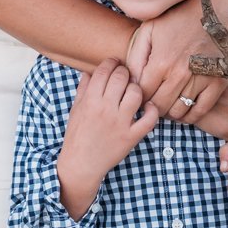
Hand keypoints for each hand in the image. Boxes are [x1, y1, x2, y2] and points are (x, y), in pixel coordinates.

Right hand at [57, 60, 158, 216]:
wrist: (81, 164)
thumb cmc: (77, 136)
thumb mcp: (75, 110)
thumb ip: (83, 90)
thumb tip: (89, 72)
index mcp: (90, 101)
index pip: (104, 71)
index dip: (111, 62)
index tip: (114, 63)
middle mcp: (105, 110)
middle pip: (121, 78)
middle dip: (125, 72)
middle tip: (125, 75)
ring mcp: (120, 123)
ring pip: (136, 94)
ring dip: (136, 88)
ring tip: (133, 92)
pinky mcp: (131, 137)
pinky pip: (149, 120)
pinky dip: (152, 110)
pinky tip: (149, 107)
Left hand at [125, 0, 219, 121]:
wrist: (213, 10)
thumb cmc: (177, 20)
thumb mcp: (149, 31)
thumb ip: (135, 57)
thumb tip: (130, 82)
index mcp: (161, 61)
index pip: (142, 94)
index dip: (137, 97)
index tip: (140, 94)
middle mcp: (181, 74)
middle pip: (159, 106)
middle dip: (152, 106)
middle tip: (152, 100)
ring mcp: (201, 79)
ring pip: (178, 112)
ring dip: (169, 111)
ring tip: (167, 102)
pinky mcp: (218, 82)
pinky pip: (200, 111)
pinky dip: (190, 114)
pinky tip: (184, 105)